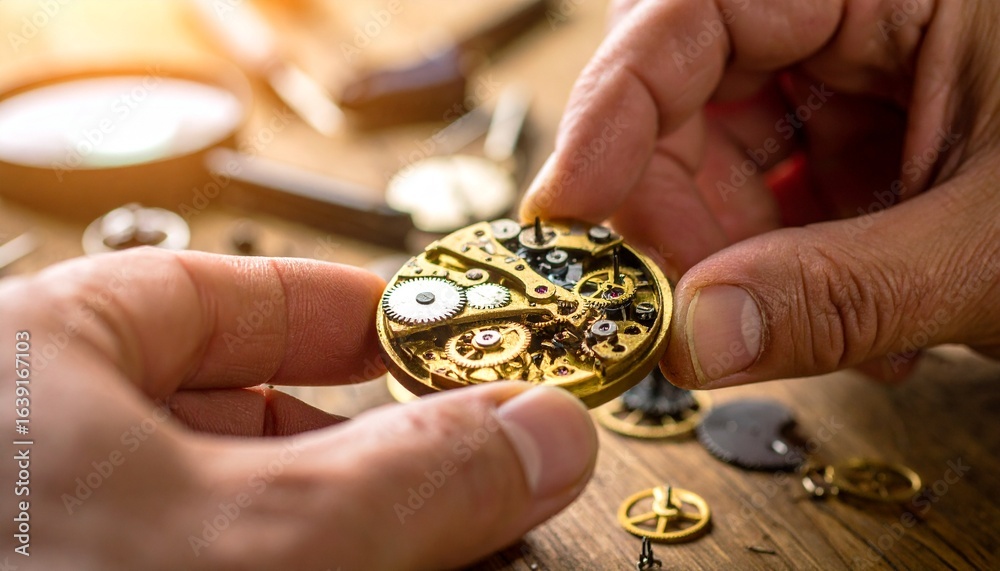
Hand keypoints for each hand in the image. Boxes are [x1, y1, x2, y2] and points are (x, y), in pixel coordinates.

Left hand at [0, 249, 595, 569]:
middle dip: (360, 443)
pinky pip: (185, 554)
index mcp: (44, 354)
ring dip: (336, 527)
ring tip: (434, 551)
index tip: (429, 336)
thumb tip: (544, 431)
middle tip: (459, 472)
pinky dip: (277, 562)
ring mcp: (46, 523)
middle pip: (232, 409)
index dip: (338, 311)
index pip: (217, 295)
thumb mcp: (258, 542)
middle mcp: (34, 437)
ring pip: (216, 507)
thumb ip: (416, 479)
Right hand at [522, 0, 999, 388]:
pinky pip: (773, 188)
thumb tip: (695, 342)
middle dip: (676, 207)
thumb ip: (840, 293)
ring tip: (810, 325)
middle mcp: (863, 10)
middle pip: (694, 88)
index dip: (616, 104)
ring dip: (737, 251)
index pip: (705, 9)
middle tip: (684, 305)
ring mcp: (860, 72)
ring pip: (723, 150)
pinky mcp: (864, 130)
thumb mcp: (998, 247)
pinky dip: (784, 262)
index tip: (566, 208)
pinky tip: (848, 313)